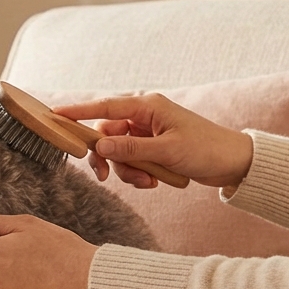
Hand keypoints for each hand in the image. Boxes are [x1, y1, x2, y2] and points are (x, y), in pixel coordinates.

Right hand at [53, 94, 253, 190]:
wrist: (233, 163)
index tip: (55, 114)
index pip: (104, 106)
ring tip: (147, 182)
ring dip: (126, 171)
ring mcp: (146, 133)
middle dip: (107, 158)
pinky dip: (136, 174)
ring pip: (117, 152)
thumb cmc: (206, 149)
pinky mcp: (151, 148)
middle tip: (105, 177)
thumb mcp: (166, 151)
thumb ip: (130, 149)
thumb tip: (99, 147)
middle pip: (106, 135)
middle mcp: (144, 116)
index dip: (78, 111)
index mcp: (147, 106)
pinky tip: (154, 181)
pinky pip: (130, 161)